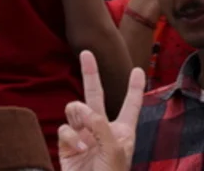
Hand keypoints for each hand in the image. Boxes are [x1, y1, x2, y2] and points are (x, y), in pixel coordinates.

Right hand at [58, 51, 145, 170]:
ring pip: (75, 109)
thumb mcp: (115, 149)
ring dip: (79, 116)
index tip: (138, 69)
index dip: (134, 88)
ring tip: (85, 135)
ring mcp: (83, 136)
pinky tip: (79, 151)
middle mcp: (102, 129)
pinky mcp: (67, 145)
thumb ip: (101, 124)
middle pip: (97, 95)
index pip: (131, 105)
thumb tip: (84, 110)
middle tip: (87, 52)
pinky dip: (71, 138)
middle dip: (91, 73)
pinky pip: (65, 129)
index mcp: (123, 130)